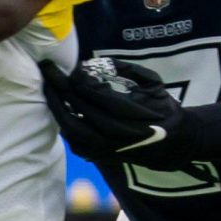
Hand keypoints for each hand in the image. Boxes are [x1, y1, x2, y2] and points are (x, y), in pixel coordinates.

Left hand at [42, 59, 189, 164]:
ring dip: (56, 106)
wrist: (172, 143)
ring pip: (70, 126)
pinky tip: (61, 111)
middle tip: (48, 69)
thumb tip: (95, 63)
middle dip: (60, 85)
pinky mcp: (100, 156)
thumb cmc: (162, 108)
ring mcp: (104, 147)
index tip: (75, 66)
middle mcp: (113, 131)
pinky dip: (64, 125)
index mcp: (127, 110)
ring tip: (49, 89)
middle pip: (76, 105)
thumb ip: (126, 69)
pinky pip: (74, 141)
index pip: (90, 90)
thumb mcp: (152, 82)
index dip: (78, 76)